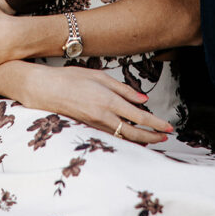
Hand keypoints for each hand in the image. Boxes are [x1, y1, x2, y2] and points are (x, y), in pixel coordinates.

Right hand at [23, 65, 173, 145]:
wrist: (45, 90)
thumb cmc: (71, 78)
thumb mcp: (99, 76)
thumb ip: (122, 88)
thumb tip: (142, 99)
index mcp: (109, 100)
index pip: (139, 116)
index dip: (156, 124)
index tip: (168, 127)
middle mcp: (104, 115)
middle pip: (134, 132)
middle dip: (152, 137)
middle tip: (166, 137)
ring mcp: (96, 123)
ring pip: (123, 137)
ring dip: (140, 139)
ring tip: (153, 139)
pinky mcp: (89, 127)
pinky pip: (112, 135)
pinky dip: (125, 138)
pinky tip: (131, 136)